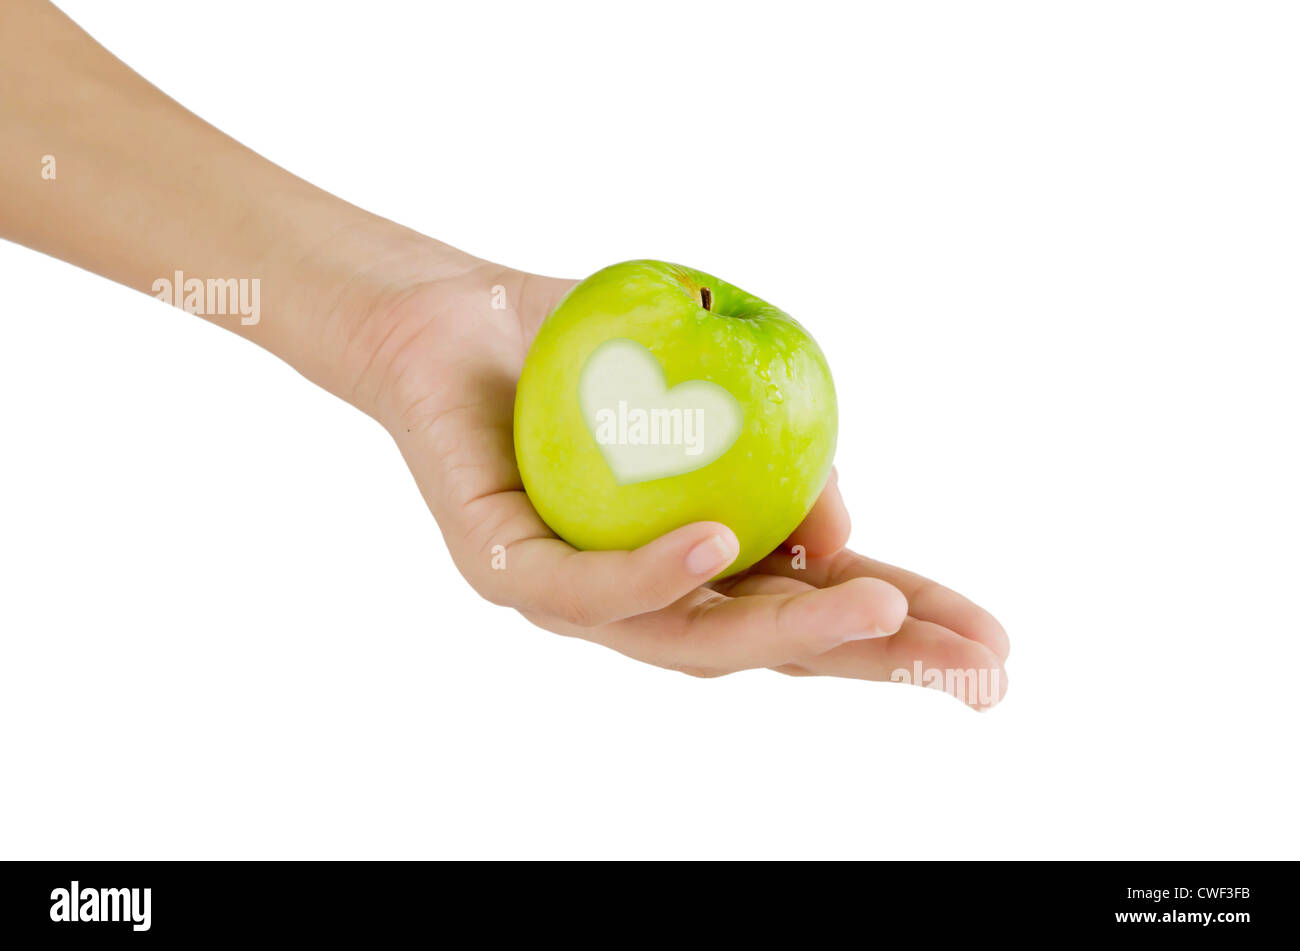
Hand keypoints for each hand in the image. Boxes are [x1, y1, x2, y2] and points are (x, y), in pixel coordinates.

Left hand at [342, 253, 1009, 707]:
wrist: (446, 314)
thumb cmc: (582, 349)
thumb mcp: (716, 379)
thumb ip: (785, 451)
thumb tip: (840, 540)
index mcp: (699, 562)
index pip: (812, 610)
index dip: (904, 631)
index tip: (992, 645)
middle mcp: (641, 596)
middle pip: (767, 649)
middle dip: (875, 660)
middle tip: (974, 665)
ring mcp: (572, 596)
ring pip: (686, 638)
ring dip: (786, 632)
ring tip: (881, 613)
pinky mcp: (503, 570)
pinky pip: (583, 587)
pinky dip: (656, 573)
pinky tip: (724, 545)